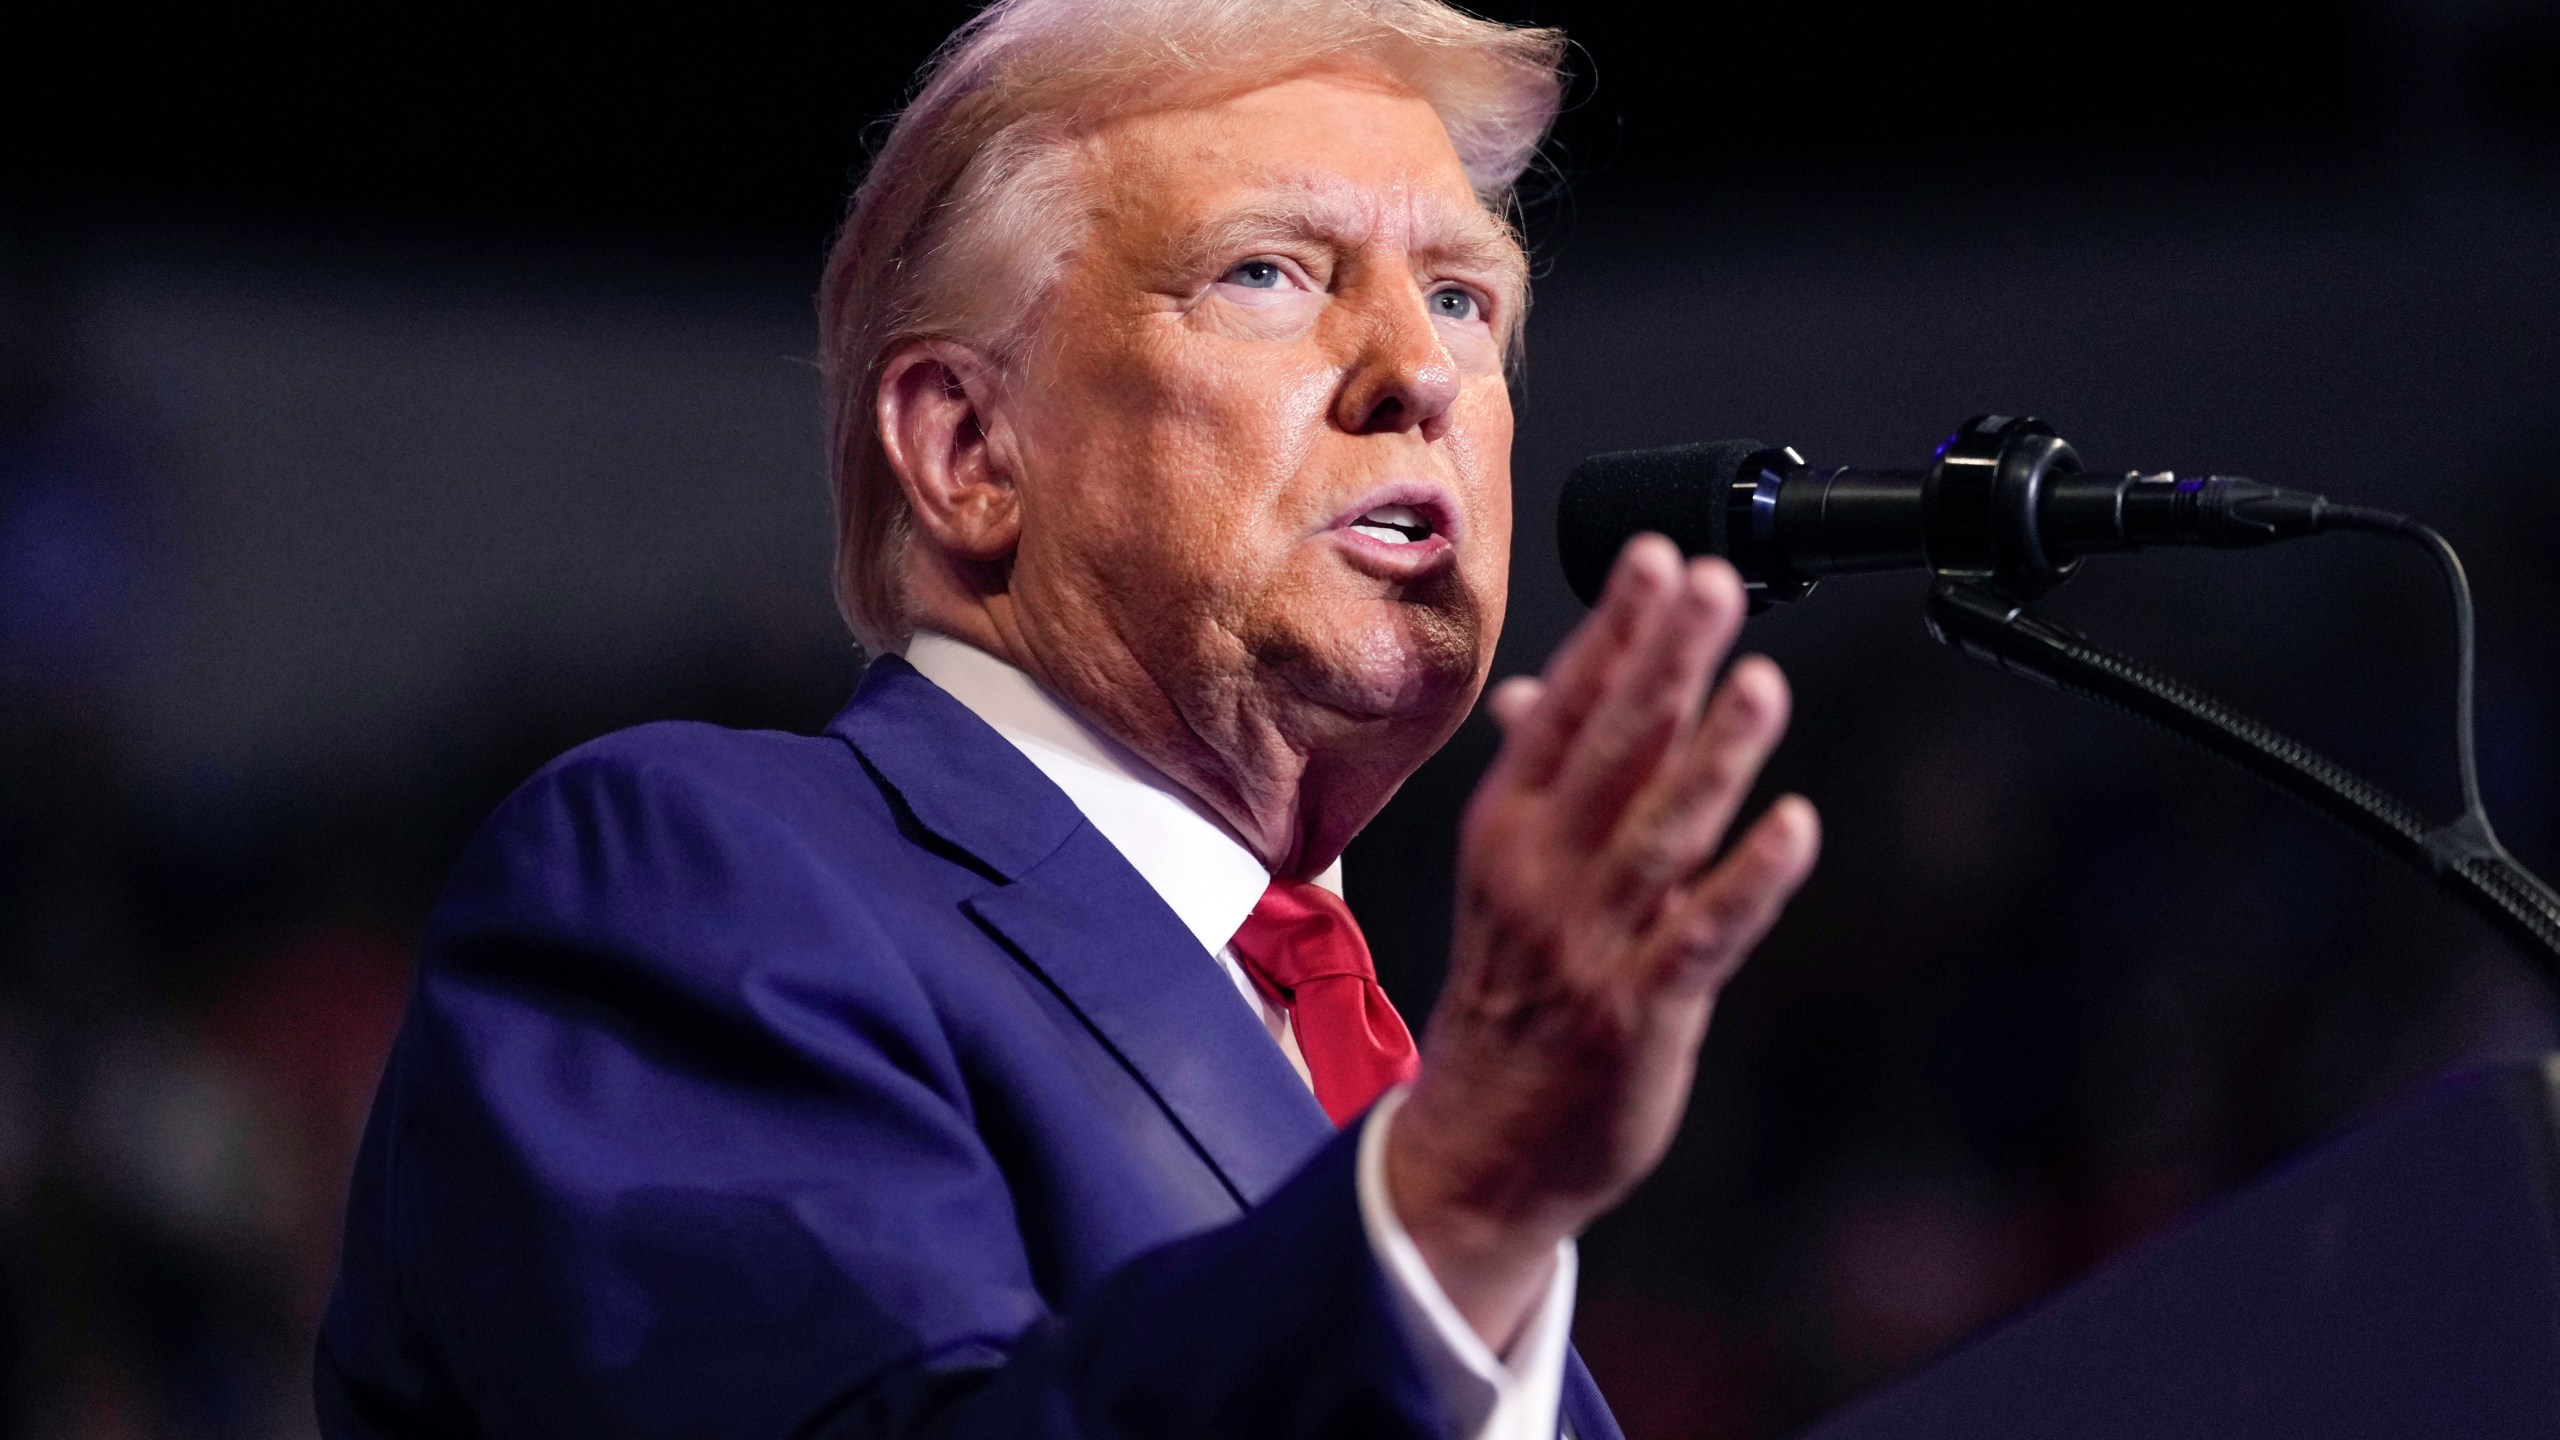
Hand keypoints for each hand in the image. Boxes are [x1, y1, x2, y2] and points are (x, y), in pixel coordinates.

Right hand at [1385, 535, 1820, 1349]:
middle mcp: (1542, 875)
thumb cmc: (1506, 999)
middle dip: (1664, 660)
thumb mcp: (1501, 881)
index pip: (1563, 712)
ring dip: (1714, 754)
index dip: (1613, 632)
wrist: (1481, 1144)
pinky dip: (1749, 880)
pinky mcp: (1641, 1010)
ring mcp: (1591, 942)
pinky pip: (1703, 935)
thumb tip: (1532, 694)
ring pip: (1661, 830)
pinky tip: (1794, 827)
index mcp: (1506, 832)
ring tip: (1760, 680)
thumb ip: (1534, 783)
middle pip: (1613, 750)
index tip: (1654, 557)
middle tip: (1711, 580)